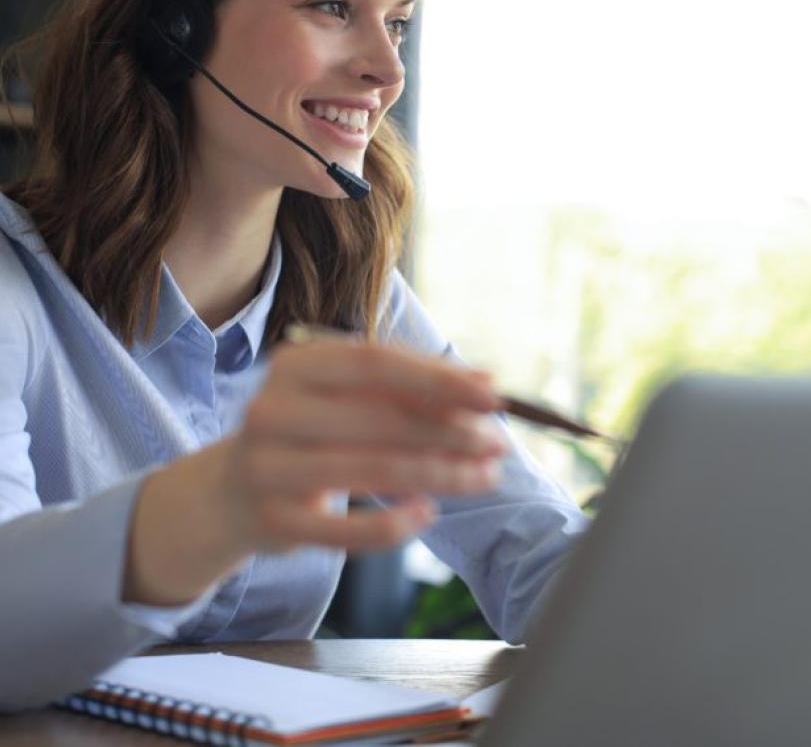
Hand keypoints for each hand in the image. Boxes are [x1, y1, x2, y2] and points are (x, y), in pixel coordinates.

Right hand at [219, 337, 505, 554]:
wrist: (230, 491)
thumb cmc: (308, 432)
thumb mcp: (343, 396)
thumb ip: (406, 387)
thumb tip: (485, 383)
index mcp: (296, 365)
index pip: (377, 362)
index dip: (439, 378)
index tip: (494, 393)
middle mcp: (273, 410)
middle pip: (379, 418)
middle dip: (450, 430)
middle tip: (498, 442)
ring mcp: (268, 468)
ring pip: (371, 471)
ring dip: (441, 474)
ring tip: (486, 476)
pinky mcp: (274, 522)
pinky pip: (345, 531)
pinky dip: (394, 525)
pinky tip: (429, 514)